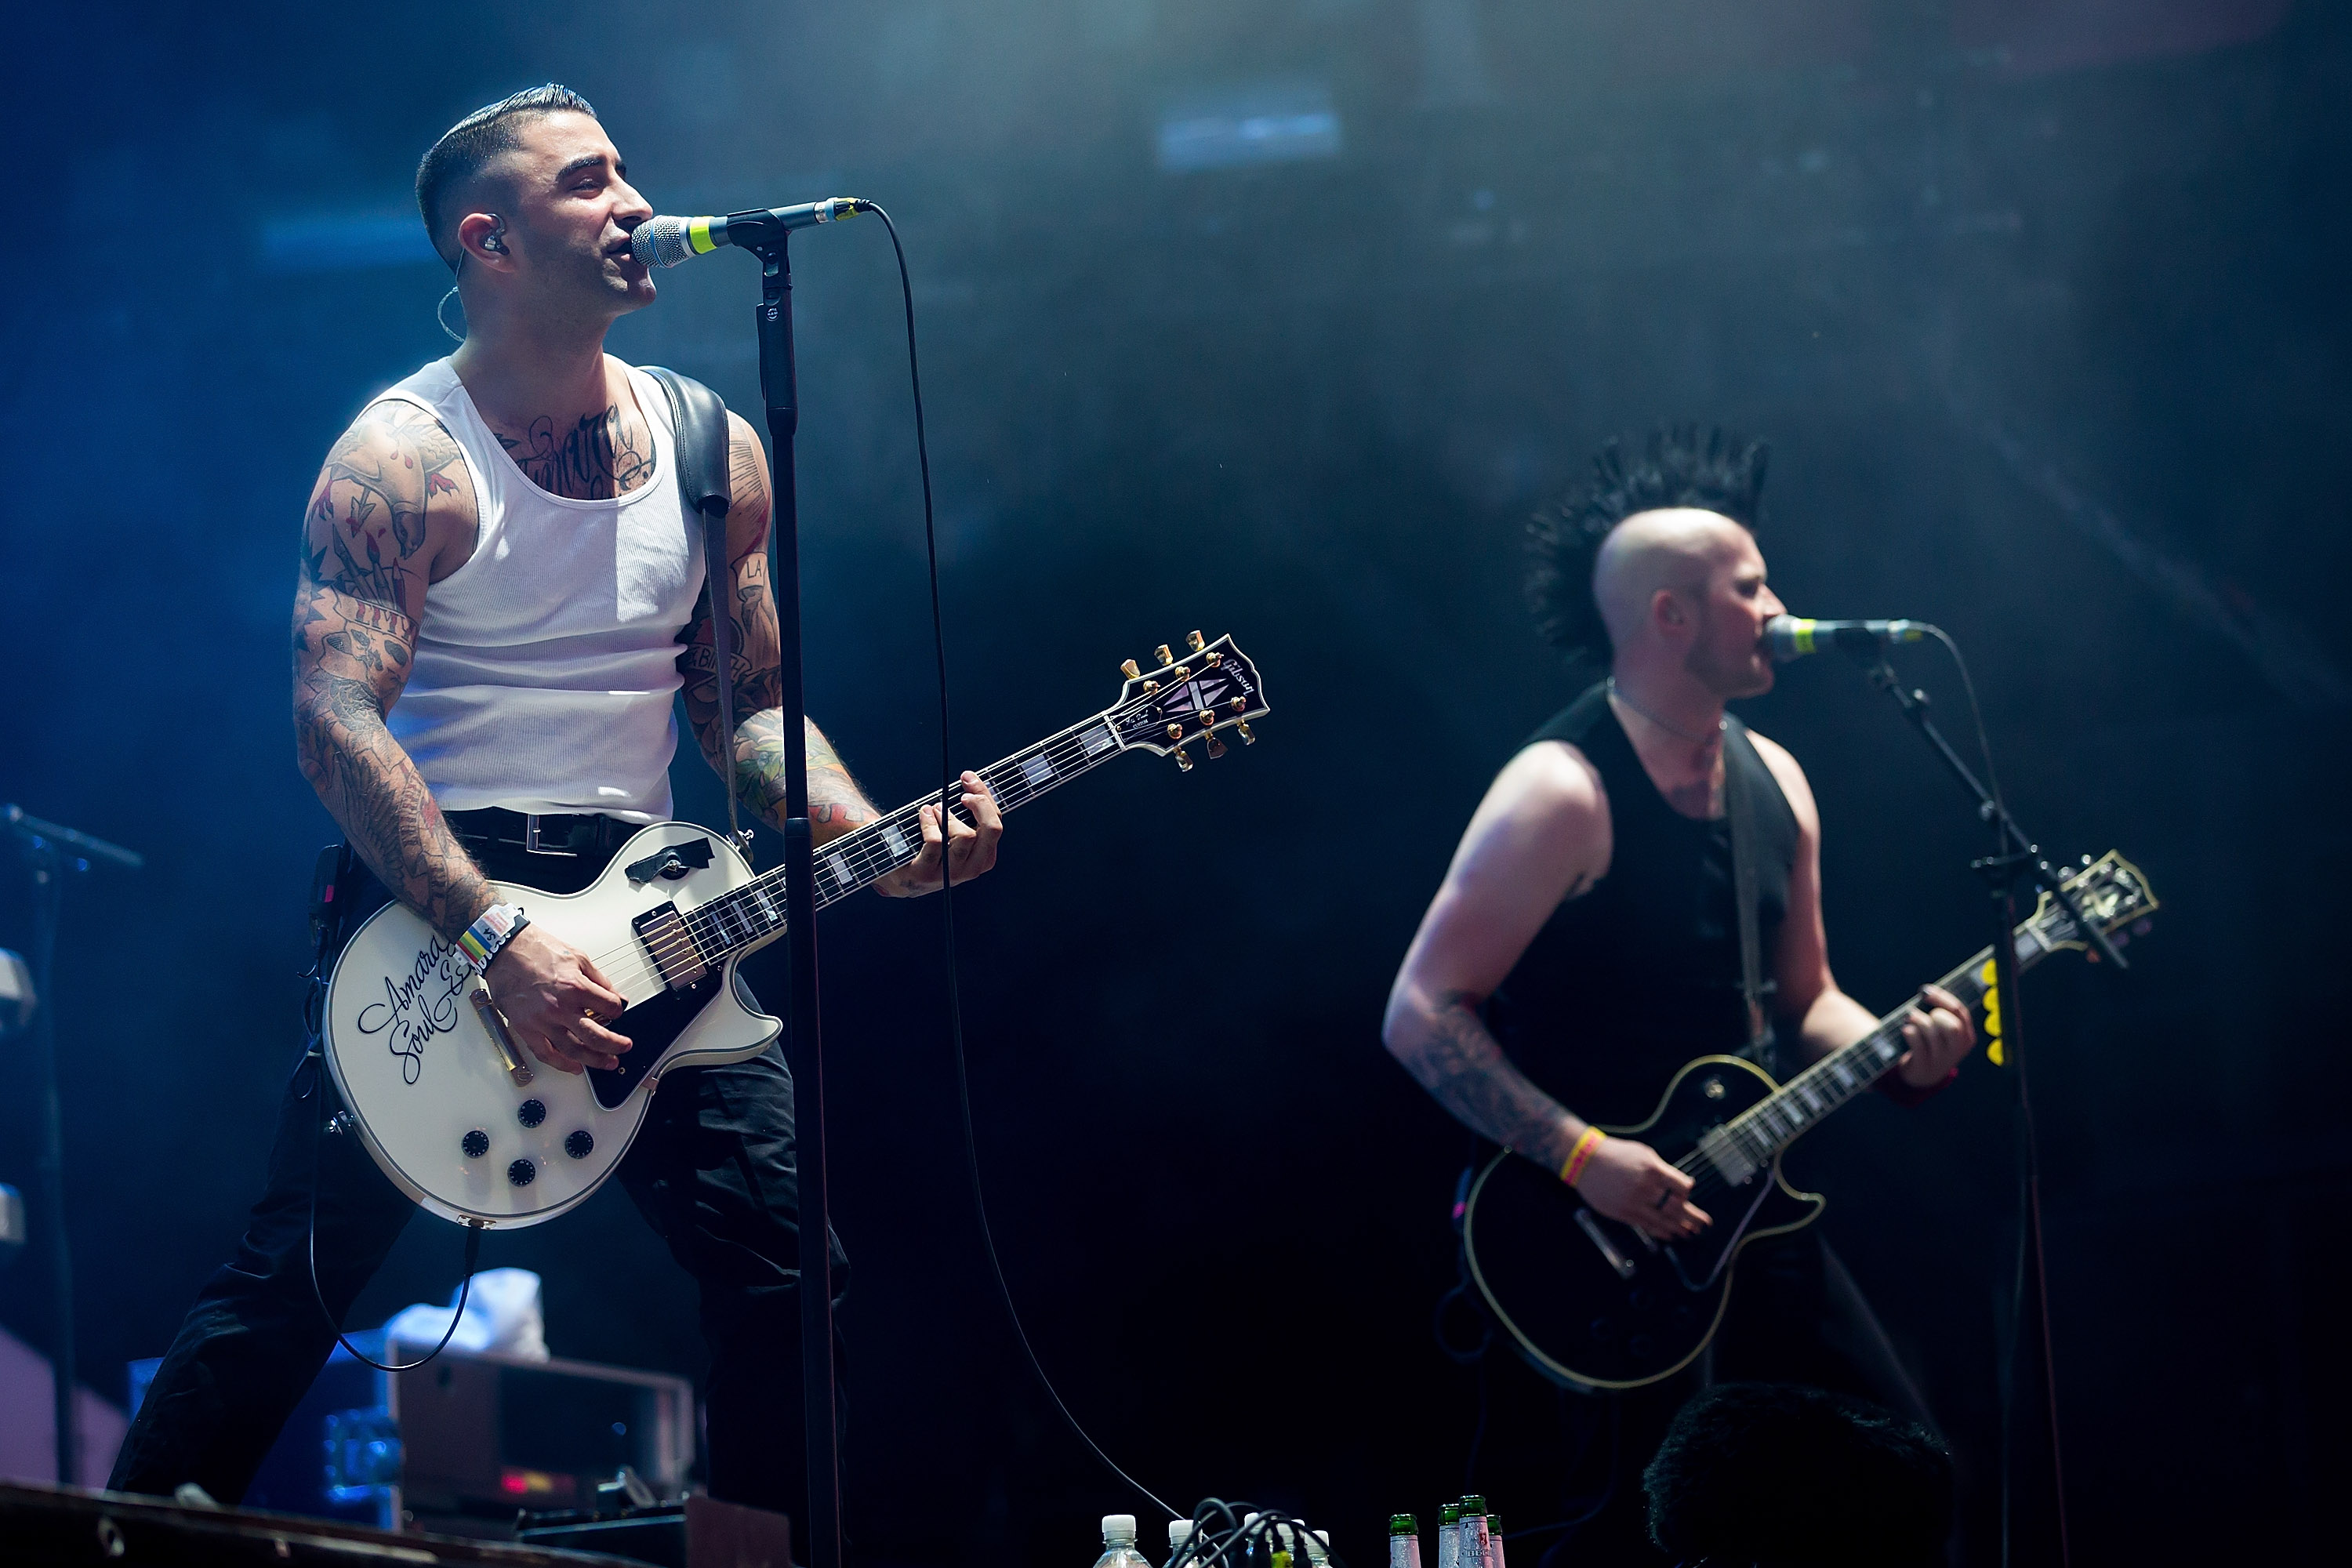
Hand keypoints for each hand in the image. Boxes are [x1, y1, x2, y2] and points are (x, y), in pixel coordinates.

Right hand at [483, 923, 630, 1073]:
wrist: (505, 950)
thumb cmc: (537, 950)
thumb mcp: (578, 958)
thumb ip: (599, 980)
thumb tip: (615, 996)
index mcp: (575, 987)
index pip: (609, 1007)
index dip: (618, 1010)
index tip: (617, 1011)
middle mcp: (559, 1007)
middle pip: (596, 1036)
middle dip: (615, 1044)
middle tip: (624, 1047)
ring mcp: (541, 1020)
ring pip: (573, 1049)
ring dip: (594, 1060)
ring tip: (607, 1062)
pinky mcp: (525, 1028)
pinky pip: (545, 1053)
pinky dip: (561, 1064)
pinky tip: (574, 1066)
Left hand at [874, 772, 1002, 896]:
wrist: (895, 872)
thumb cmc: (928, 845)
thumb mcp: (953, 832)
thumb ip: (966, 815)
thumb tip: (972, 782)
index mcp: (983, 858)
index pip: (996, 824)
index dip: (985, 797)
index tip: (969, 779)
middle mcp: (971, 869)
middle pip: (991, 829)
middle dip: (980, 804)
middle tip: (963, 794)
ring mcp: (949, 875)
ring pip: (964, 836)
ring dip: (949, 815)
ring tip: (936, 808)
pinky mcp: (924, 874)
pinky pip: (935, 841)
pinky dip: (929, 822)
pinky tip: (923, 814)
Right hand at [1574, 1134, 1712, 1239]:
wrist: (1585, 1161)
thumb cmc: (1615, 1154)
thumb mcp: (1643, 1153)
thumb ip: (1664, 1170)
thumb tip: (1684, 1185)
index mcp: (1652, 1169)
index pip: (1681, 1187)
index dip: (1687, 1192)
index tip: (1687, 1193)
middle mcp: (1645, 1188)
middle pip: (1677, 1208)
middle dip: (1694, 1217)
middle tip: (1705, 1223)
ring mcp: (1634, 1203)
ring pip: (1664, 1221)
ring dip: (1680, 1228)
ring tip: (1691, 1233)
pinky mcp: (1624, 1213)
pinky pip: (1648, 1226)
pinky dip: (1662, 1232)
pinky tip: (1671, 1234)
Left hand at [1893, 982, 1974, 1088]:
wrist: (1921, 1077)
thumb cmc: (1931, 1045)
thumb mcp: (1944, 1032)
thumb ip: (1943, 1014)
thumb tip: (1927, 991)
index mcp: (1967, 1038)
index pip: (1960, 1012)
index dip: (1941, 998)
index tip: (1924, 991)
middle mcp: (1958, 1049)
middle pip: (1953, 1026)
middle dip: (1935, 1014)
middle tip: (1920, 1014)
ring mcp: (1942, 1059)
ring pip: (1932, 1032)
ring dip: (1917, 1019)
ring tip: (1909, 1018)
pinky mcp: (1924, 1065)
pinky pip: (1917, 1042)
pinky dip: (1909, 1031)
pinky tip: (1905, 1030)